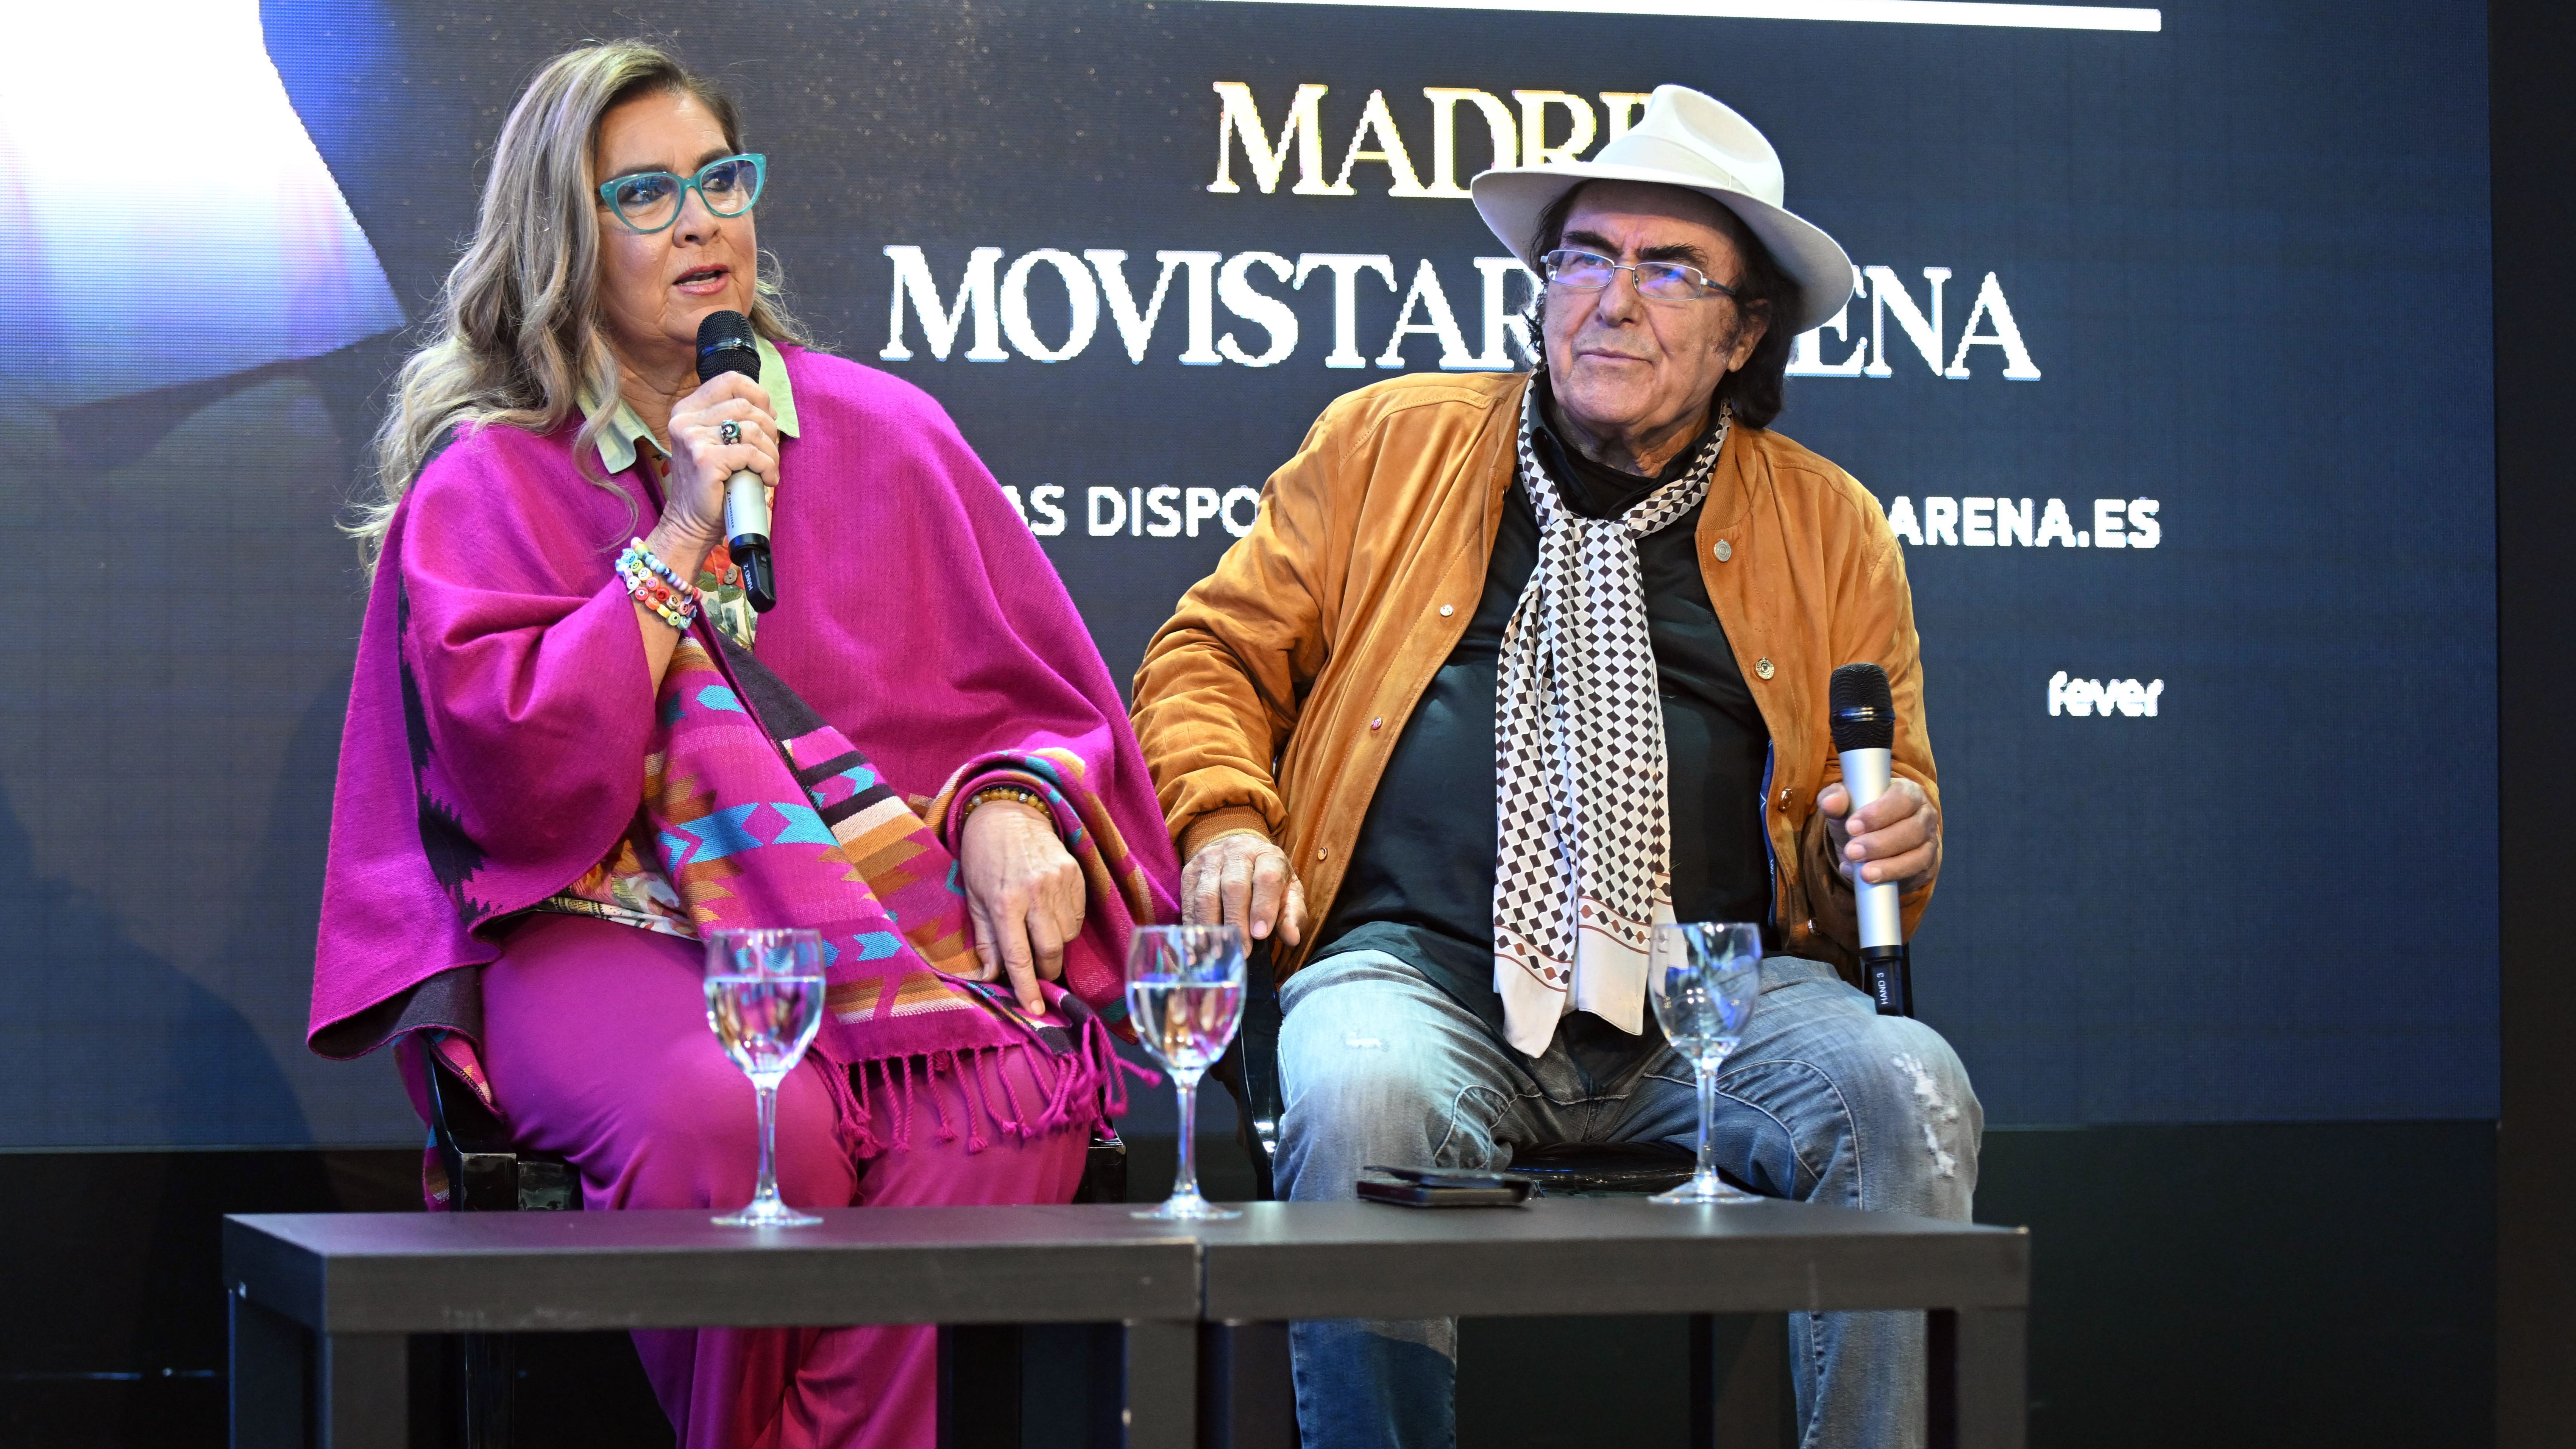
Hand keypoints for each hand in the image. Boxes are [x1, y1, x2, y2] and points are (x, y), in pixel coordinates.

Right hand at [655, 372, 779, 565]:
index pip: (731, 380)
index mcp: (687, 409)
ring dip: (770, 451)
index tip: (767, 419)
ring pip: (752, 429)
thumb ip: (733, 420)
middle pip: (746, 405)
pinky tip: (767, 480)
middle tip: (770, 453)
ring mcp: (693, 438)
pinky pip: (751, 453)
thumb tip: (769, 407)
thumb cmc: (712, 484)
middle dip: (769, 429)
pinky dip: (767, 466)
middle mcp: (685, 419)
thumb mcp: (718, 443)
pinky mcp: (705, 459)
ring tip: (767, 469)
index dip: (758, 396)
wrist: (690, 522)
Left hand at [959, 800, 1085, 1013]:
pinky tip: (1051, 912)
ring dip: (1055, 944)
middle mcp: (1035, 893)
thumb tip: (988, 979)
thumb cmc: (983, 859)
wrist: (1008, 814)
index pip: (1019, 956)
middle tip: (1037, 971)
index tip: (1035, 1010)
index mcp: (1004, 902)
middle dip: (1046, 969)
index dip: (1027, 987)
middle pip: (1051, 950)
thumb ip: (984, 941)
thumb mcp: (974, 899)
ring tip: (1039, 931)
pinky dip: (1066, 924)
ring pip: (1067, 935)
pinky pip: (1077, 916)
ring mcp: (1059, 882)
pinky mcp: (1075, 874)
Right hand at [1181, 829, 1306, 945]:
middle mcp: (1237, 852)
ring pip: (1207, 895)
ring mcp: (1209, 861)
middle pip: (1233, 887)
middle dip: (1237, 922)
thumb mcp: (1288, 891)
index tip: (1261, 935)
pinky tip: (1198, 947)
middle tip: (1241, 950)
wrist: (1237, 851)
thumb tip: (1292, 937)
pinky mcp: (1189, 873)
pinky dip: (1193, 927)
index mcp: (1267, 855)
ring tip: (1218, 953)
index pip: (1266, 878)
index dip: (1263, 907)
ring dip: (1212, 927)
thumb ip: (1292, 914)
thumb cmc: (1267, 878)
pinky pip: (1188, 902)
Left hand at [1818, 777, 1940, 895]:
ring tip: (1863, 873)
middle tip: (1852, 852)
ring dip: (1890, 867)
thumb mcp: (1845, 805)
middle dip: (1880, 843)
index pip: (1902, 799)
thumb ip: (1835, 799)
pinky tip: (1869, 880)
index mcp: (1909, 792)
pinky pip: (1916, 876)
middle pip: (1913, 829)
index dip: (1879, 813)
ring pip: (1918, 856)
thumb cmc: (1859, 816)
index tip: (1852, 827)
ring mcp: (1930, 843)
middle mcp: (1925, 816)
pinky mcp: (1927, 867)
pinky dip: (1892, 879)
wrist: (1867, 842)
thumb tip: (1831, 803)